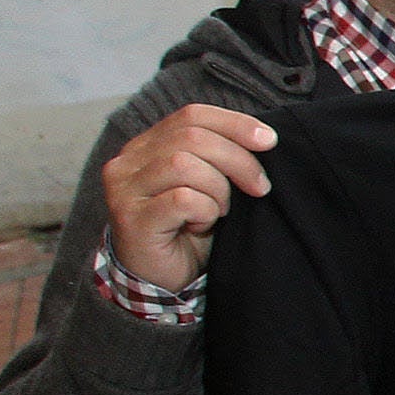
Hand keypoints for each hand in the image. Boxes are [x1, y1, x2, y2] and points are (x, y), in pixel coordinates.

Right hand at [99, 105, 277, 294]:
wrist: (162, 279)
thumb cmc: (189, 229)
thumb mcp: (208, 184)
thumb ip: (219, 157)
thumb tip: (264, 137)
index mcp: (146, 146)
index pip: (192, 115)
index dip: (235, 123)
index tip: (269, 140)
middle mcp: (128, 162)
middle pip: (193, 137)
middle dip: (238, 160)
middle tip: (259, 187)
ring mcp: (125, 190)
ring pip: (185, 164)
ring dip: (218, 189)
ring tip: (219, 211)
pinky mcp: (131, 218)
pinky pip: (182, 199)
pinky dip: (205, 211)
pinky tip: (200, 225)